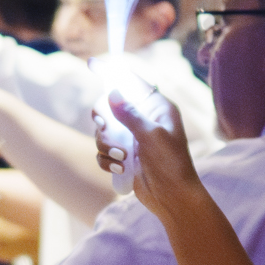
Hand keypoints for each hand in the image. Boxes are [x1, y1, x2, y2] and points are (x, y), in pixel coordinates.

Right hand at [99, 90, 202, 214]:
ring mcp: (131, 139)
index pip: (132, 84)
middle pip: (109, 109)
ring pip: (102, 133)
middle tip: (105, 129)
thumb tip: (112, 93)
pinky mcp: (123, 156)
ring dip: (106, 146)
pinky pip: (103, 152)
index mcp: (156, 108)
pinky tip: (119, 169)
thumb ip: (130, 115)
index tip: (93, 67)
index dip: (113, 79)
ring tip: (121, 158)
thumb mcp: (152, 136)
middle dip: (105, 123)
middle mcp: (143, 120)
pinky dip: (106, 160)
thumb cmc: (170, 164)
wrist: (171, 197)